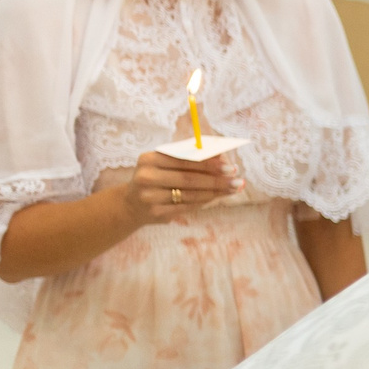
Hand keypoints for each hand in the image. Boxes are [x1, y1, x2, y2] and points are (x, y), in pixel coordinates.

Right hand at [121, 150, 241, 225]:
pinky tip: (218, 197)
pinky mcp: (156, 212)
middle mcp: (146, 176)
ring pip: (190, 194)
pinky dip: (205, 202)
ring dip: (215, 192)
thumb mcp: (165, 165)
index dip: (208, 164)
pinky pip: (187, 206)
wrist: (131, 205)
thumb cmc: (156, 179)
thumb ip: (188, 159)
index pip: (184, 160)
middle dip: (216, 180)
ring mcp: (150, 196)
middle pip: (189, 179)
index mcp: (149, 159)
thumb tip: (221, 156)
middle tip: (238, 180)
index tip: (230, 166)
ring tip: (233, 189)